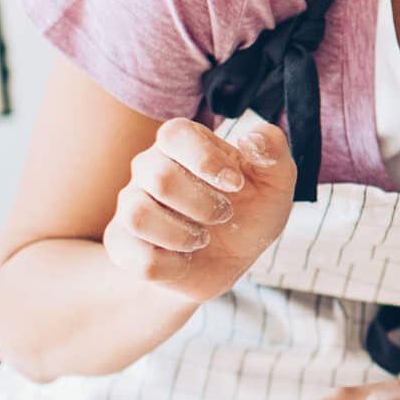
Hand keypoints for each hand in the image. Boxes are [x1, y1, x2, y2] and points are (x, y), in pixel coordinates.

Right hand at [102, 114, 296, 302]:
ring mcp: (130, 207)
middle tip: (225, 215)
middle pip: (160, 177)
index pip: (174, 134)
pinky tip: (185, 259)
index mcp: (182, 144)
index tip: (237, 184)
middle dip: (204, 204)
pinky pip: (141, 258)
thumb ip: (272, 150)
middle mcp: (148, 169)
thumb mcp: (275, 181)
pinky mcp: (124, 246)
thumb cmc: (250, 211)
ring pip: (139, 216)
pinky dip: (174, 265)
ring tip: (203, 239)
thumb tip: (252, 137)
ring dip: (184, 235)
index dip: (205, 159)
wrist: (229, 262)